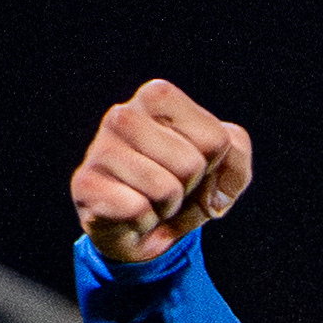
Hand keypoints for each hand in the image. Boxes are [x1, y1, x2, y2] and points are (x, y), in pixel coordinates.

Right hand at [71, 78, 252, 262]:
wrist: (143, 227)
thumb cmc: (184, 185)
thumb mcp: (224, 167)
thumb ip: (237, 158)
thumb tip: (215, 192)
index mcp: (157, 96)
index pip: (215, 140)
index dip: (212, 166)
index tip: (192, 168)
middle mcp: (123, 114)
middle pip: (190, 165)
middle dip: (188, 189)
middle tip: (169, 188)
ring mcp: (99, 148)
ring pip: (164, 189)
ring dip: (166, 207)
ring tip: (151, 200)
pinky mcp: (85, 185)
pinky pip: (136, 210)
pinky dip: (143, 222)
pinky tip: (131, 213)